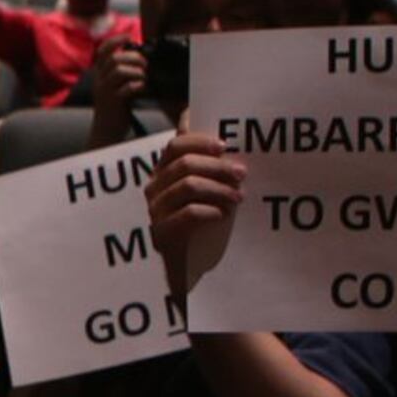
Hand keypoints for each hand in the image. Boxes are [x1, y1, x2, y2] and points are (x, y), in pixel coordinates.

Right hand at [100, 41, 149, 105]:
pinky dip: (138, 85)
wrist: (106, 130)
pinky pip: (126, 88)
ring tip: (144, 76)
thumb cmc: (114, 107)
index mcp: (99, 74)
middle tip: (144, 64)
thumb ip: (122, 73)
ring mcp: (105, 91)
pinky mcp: (114, 102)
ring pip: (119, 70)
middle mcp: (100, 80)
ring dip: (136, 71)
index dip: (115, 40)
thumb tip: (140, 59)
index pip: (102, 51)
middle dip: (133, 57)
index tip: (129, 37)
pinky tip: (143, 87)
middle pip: (114, 58)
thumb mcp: (113, 86)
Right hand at [142, 130, 243, 298]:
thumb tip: (211, 132)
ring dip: (218, 188)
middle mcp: (155, 187)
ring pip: (188, 185)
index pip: (175, 145)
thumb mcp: (204, 189)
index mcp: (163, 172)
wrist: (188, 264)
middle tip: (242, 173)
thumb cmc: (200, 221)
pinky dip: (209, 211)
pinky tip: (222, 215)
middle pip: (184, 164)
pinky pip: (188, 213)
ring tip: (238, 197)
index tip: (224, 146)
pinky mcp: (162, 232)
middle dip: (218, 166)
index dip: (199, 142)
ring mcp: (156, 210)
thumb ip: (206, 163)